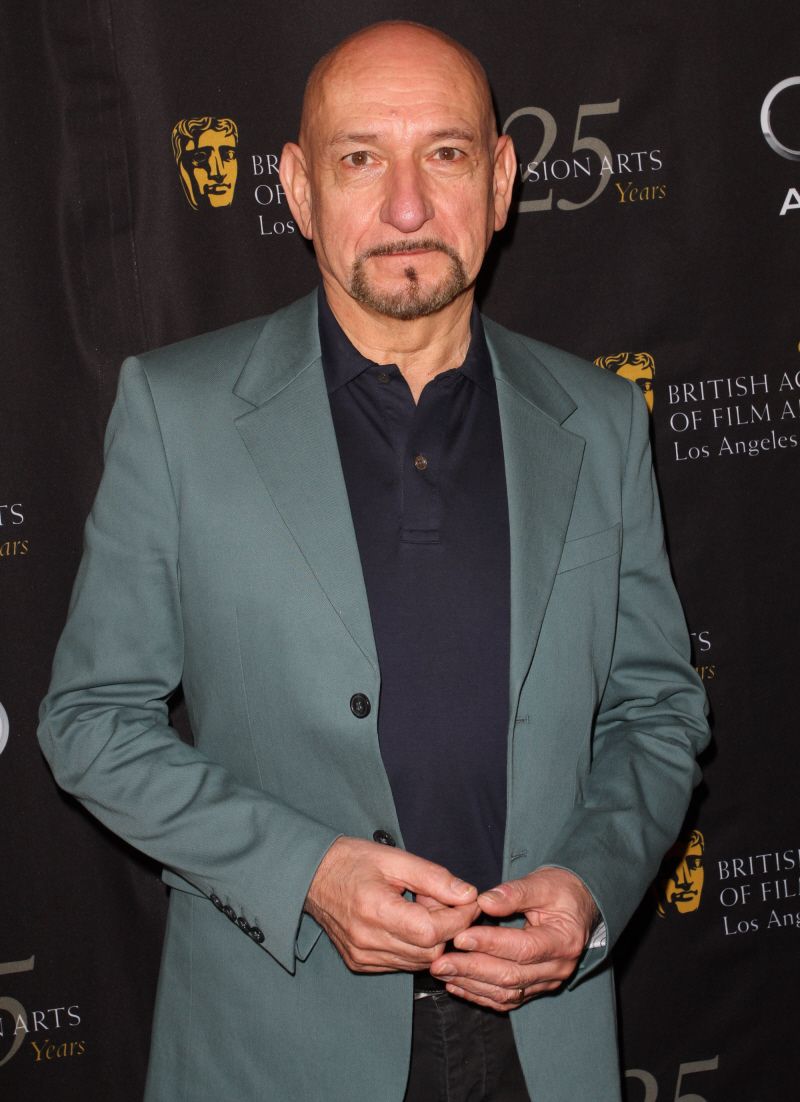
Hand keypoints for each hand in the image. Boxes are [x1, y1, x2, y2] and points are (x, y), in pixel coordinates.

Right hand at [305, 837, 479, 972]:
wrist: (312, 876)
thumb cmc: (352, 861)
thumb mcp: (395, 858)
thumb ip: (434, 878)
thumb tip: (468, 895)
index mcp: (375, 910)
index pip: (432, 931)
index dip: (459, 918)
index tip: (469, 901)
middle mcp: (367, 941)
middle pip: (430, 951)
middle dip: (447, 927)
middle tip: (438, 899)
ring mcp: (362, 957)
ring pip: (419, 961)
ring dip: (432, 938)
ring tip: (419, 908)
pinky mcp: (360, 964)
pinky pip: (402, 963)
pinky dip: (414, 946)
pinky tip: (405, 922)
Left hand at [429, 867, 598, 1010]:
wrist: (578, 905)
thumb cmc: (560, 890)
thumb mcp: (542, 882)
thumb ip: (514, 892)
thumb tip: (484, 902)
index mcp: (563, 940)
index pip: (522, 948)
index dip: (490, 944)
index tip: (460, 936)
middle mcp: (558, 968)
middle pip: (511, 976)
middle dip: (472, 969)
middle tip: (440, 961)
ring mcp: (548, 982)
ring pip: (506, 992)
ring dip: (471, 984)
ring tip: (442, 972)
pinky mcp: (536, 987)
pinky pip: (506, 999)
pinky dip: (480, 994)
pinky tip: (456, 985)